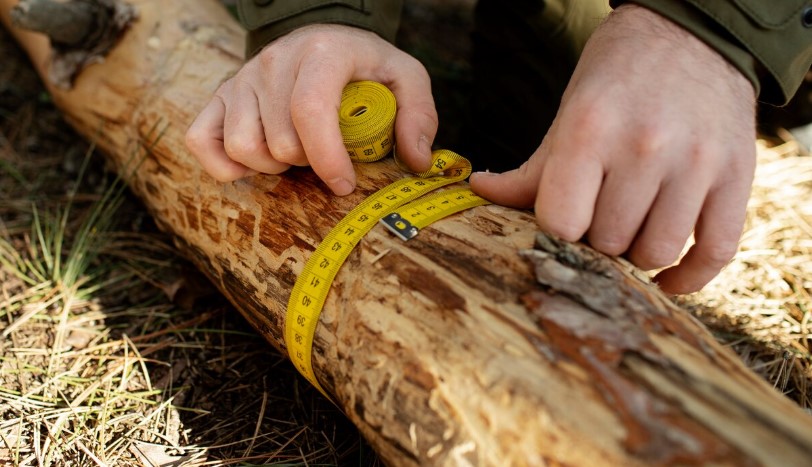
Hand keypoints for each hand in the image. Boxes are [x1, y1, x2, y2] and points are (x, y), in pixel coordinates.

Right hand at [185, 24, 436, 194]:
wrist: (322, 40)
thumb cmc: (364, 66)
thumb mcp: (405, 78)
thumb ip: (419, 116)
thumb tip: (416, 161)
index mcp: (321, 53)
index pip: (311, 111)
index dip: (327, 159)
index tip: (344, 184)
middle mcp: (273, 61)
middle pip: (280, 141)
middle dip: (308, 163)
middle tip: (324, 154)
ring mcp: (241, 78)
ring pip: (243, 148)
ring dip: (273, 166)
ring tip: (295, 154)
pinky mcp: (220, 96)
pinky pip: (202, 142)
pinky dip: (226, 166)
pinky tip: (256, 164)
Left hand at [470, 4, 756, 293]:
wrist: (693, 33)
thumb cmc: (618, 77)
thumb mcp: (569, 113)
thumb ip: (531, 168)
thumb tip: (480, 194)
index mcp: (591, 130)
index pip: (561, 223)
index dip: (556, 232)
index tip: (562, 221)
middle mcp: (645, 148)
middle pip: (608, 243)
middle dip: (596, 240)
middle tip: (599, 218)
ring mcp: (697, 163)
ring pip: (656, 252)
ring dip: (637, 254)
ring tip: (630, 229)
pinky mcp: (737, 176)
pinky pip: (715, 252)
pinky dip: (689, 277)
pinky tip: (667, 276)